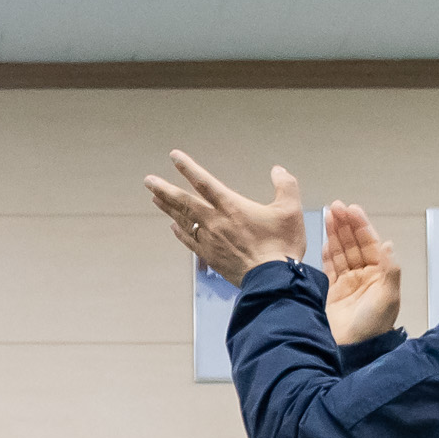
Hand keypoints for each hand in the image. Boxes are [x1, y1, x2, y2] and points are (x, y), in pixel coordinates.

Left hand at [145, 151, 305, 283]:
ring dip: (167, 208)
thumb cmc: (282, 245)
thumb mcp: (291, 210)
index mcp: (231, 207)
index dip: (187, 167)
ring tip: (154, 198)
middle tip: (148, 180)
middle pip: (183, 202)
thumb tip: (278, 170)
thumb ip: (285, 185)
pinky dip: (179, 233)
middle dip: (164, 189)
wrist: (272, 281)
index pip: (204, 181)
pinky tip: (173, 227)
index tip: (173, 156)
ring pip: (183, 220)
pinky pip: (190, 241)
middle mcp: (215, 222)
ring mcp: (210, 240)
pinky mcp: (211, 257)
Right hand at [321, 201, 402, 345]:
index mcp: (379, 274)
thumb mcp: (388, 297)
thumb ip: (389, 270)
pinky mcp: (332, 291)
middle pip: (353, 244)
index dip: (360, 225)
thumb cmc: (373, 326)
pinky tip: (325, 239)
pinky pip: (330, 266)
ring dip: (336, 234)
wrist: (352, 349)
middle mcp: (364, 276)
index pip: (369, 243)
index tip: (351, 209)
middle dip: (346, 225)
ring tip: (329, 215)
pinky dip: (327, 252)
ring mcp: (347, 283)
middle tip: (336, 206)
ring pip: (341, 252)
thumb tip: (388, 243)